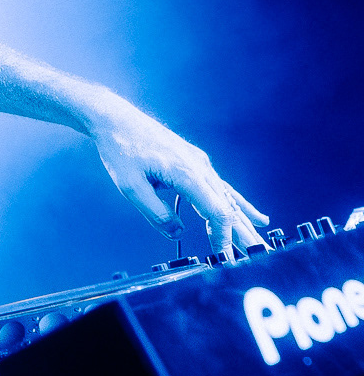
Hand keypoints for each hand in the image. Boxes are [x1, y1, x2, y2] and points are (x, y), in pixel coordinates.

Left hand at [90, 101, 267, 253]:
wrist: (115, 119)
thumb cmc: (120, 147)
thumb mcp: (130, 186)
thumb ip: (156, 213)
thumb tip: (177, 233)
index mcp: (185, 172)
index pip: (216, 211)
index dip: (223, 236)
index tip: (224, 257)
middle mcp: (199, 166)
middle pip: (229, 206)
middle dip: (243, 233)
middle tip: (259, 254)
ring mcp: (199, 163)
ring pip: (228, 198)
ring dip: (244, 222)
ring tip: (259, 243)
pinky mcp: (195, 162)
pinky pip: (221, 187)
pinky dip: (238, 204)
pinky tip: (256, 216)